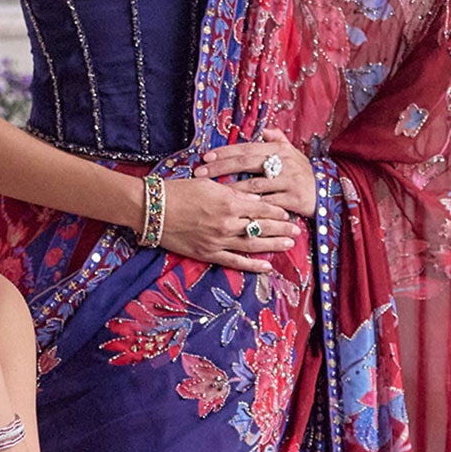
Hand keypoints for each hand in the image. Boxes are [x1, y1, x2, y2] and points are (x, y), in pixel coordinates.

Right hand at [159, 171, 298, 272]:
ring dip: (273, 245)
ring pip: (253, 245)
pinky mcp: (208, 254)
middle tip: (297, 230)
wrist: (153, 209)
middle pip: (262, 227)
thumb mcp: (209, 184)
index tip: (288, 213)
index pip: (261, 207)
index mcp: (229, 202)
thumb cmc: (179, 191)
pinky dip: (252, 266)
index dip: (277, 211)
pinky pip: (235, 262)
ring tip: (289, 245)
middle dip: (282, 229)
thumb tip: (254, 199)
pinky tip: (266, 267)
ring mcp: (219, 241)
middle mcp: (228, 223)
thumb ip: (234, 193)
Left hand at [194, 127, 316, 218]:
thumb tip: (264, 130)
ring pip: (254, 184)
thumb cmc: (303, 173)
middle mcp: (284, 162)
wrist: (329, 191)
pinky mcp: (293, 199)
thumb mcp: (293, 153)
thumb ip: (277, 140)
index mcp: (279, 149)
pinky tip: (235, 209)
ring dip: (231, 189)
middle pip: (246, 163)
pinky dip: (251, 206)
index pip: (246, 148)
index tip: (205, 157)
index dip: (225, 152)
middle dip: (221, 167)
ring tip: (213, 193)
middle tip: (200, 173)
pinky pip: (267, 203)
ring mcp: (289, 181)